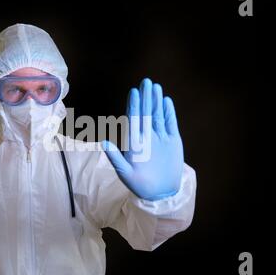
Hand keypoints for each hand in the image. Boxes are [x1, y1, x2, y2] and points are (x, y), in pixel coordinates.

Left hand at [102, 78, 183, 200]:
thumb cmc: (139, 185)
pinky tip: (166, 101)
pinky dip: (169, 113)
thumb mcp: (125, 173)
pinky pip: (170, 123)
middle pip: (146, 113)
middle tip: (146, 81)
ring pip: (158, 115)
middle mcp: (147, 136)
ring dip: (157, 101)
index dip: (134, 105)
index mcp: (135, 142)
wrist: (160, 193)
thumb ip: (115, 158)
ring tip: (156, 87)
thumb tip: (103, 143)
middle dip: (146, 98)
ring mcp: (160, 138)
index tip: (134, 92)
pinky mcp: (172, 141)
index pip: (133, 119)